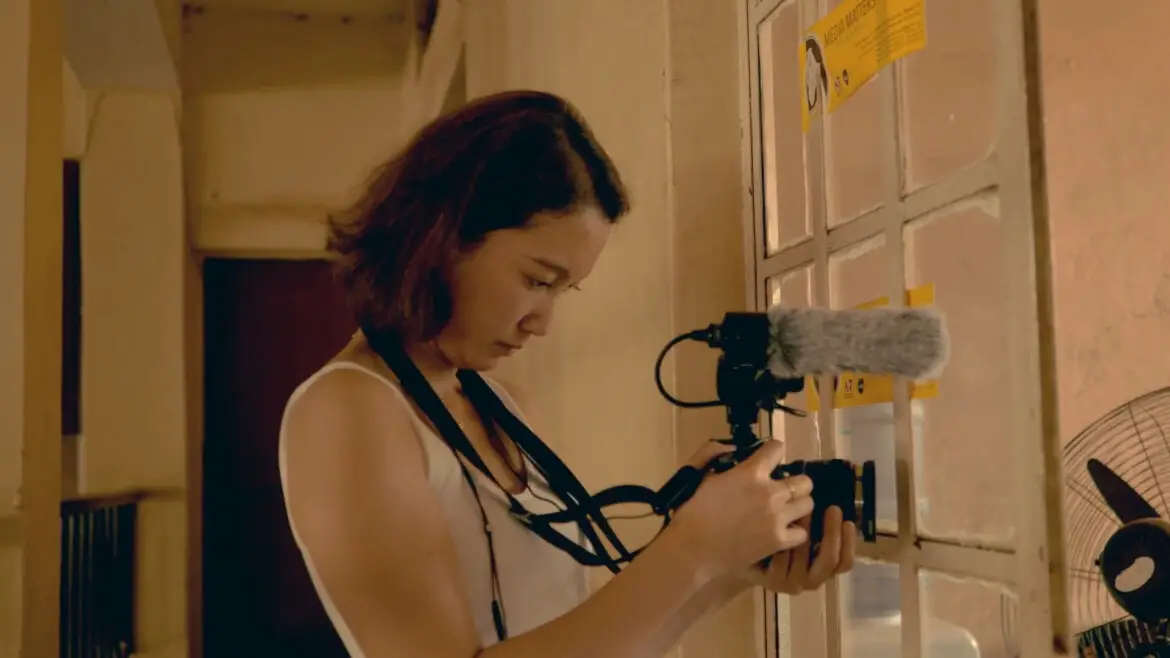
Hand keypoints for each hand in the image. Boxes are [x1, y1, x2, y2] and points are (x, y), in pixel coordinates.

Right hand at [669, 439, 815, 579]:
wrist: (692, 548)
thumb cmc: (691, 511)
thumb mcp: (698, 473)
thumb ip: (712, 452)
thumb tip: (731, 448)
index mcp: (751, 472)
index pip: (777, 448)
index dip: (773, 453)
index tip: (769, 461)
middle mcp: (770, 492)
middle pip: (804, 481)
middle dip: (795, 483)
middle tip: (782, 490)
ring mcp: (777, 517)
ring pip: (808, 504)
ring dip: (797, 505)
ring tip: (785, 511)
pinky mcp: (779, 540)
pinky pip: (802, 532)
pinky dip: (794, 532)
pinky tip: (781, 531)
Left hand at [744, 505, 855, 594]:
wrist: (744, 556)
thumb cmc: (776, 539)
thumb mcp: (800, 531)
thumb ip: (816, 523)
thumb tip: (831, 500)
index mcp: (822, 568)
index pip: (844, 562)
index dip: (849, 543)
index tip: (847, 520)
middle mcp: (810, 579)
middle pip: (829, 561)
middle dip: (833, 534)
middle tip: (832, 509)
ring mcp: (791, 583)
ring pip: (805, 561)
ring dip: (805, 535)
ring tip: (801, 513)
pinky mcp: (772, 582)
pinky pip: (781, 564)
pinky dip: (780, 547)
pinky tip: (775, 529)